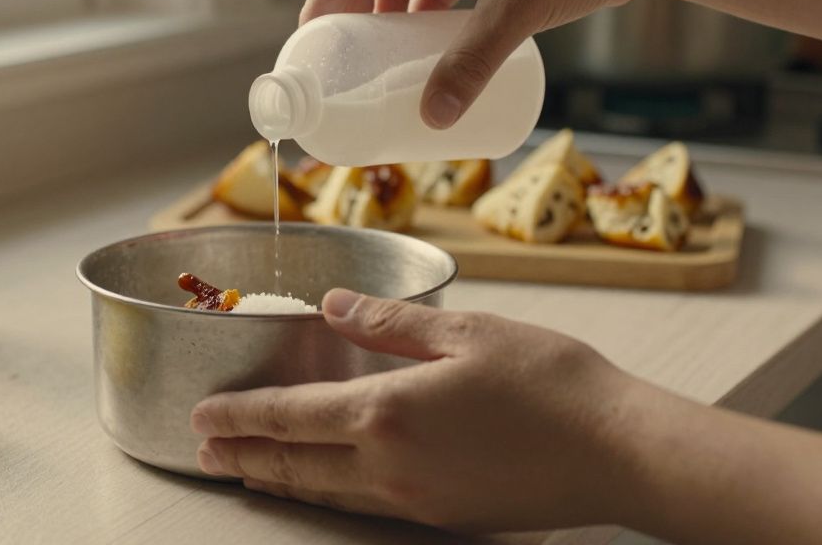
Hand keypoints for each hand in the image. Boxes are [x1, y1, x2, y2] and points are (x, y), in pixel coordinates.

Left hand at [190, 289, 640, 532]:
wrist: (620, 452)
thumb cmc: (552, 383)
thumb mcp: (467, 332)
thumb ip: (390, 322)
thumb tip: (335, 306)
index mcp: (389, 411)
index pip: (289, 416)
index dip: (239, 416)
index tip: (202, 416)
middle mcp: (389, 464)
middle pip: (294, 464)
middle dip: (242, 456)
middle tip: (202, 451)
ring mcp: (414, 499)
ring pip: (323, 492)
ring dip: (276, 480)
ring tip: (242, 472)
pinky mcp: (441, 515)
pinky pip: (361, 506)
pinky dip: (322, 494)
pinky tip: (319, 487)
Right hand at [300, 0, 636, 129]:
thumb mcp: (514, 16)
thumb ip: (470, 67)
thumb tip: (432, 117)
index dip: (322, 6)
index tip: (308, 51)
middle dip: (348, 15)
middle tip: (334, 64)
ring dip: (381, 15)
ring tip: (369, 61)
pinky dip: (414, 11)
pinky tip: (415, 46)